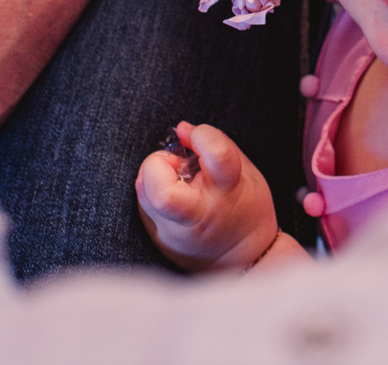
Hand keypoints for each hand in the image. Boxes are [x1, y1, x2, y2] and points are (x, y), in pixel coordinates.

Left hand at [135, 121, 277, 271]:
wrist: (243, 259)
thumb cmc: (243, 206)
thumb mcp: (243, 172)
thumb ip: (214, 146)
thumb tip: (181, 129)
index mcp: (228, 191)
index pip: (217, 154)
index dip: (202, 134)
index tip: (194, 135)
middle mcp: (199, 215)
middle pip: (163, 193)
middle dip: (156, 165)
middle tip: (171, 164)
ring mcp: (176, 233)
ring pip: (144, 196)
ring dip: (151, 176)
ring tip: (173, 179)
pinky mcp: (160, 241)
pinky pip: (143, 207)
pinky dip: (151, 191)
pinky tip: (171, 195)